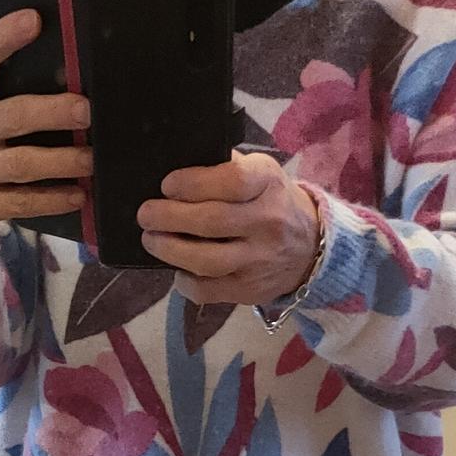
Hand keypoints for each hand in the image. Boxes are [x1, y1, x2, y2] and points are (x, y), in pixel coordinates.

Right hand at [0, 10, 92, 259]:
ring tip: (93, 159)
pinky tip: (78, 195)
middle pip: (15, 116)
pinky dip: (54, 199)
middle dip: (56, 113)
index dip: (5, 37)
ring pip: (24, 164)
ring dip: (65, 162)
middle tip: (89, 111)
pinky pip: (22, 202)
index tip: (35, 20)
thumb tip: (53, 48)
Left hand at [137, 151, 320, 304]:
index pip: (232, 181)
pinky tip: (178, 268)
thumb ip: (223, 167)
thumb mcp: (259, 173)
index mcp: (268, 183)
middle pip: (211, 221)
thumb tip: (175, 165)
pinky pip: (206, 290)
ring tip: (151, 239)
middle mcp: (268, 222)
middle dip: (167, 216)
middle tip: (146, 214)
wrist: (309, 248)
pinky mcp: (250, 290)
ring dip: (168, 249)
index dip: (192, 183)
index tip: (168, 185)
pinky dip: (183, 281)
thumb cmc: (270, 202)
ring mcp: (260, 260)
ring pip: (206, 260)